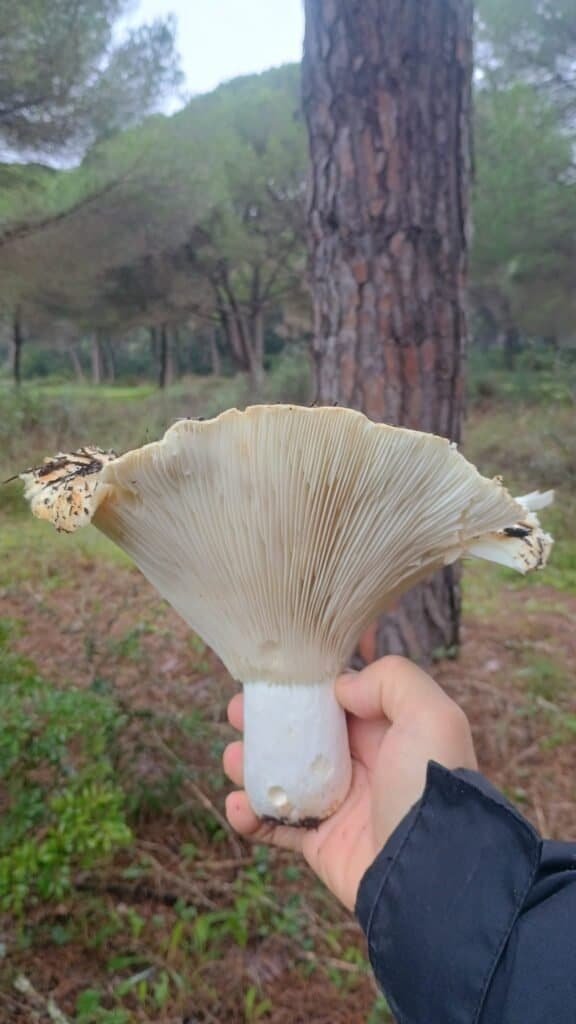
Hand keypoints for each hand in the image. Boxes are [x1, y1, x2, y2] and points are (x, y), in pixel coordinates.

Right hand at [223, 656, 476, 911]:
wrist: (431, 871)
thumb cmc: (430, 787)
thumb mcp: (431, 715)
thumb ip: (391, 680)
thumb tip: (343, 687)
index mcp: (388, 732)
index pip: (338, 700)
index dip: (304, 687)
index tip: (272, 677)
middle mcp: (362, 765)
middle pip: (303, 735)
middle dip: (267, 723)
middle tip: (237, 713)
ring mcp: (338, 805)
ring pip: (283, 777)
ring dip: (250, 766)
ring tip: (231, 759)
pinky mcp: (320, 843)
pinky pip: (275, 826)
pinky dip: (250, 816)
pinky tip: (237, 805)